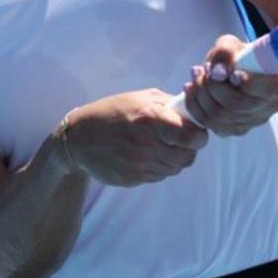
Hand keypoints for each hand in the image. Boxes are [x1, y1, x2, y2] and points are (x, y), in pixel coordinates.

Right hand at [63, 89, 208, 185]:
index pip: (192, 136)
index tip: (195, 131)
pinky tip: (147, 154)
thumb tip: (195, 109)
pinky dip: (160, 167)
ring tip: (161, 145)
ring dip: (174, 158)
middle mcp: (146, 143)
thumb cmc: (112, 112)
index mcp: (150, 118)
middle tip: (180, 139)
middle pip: (188, 155)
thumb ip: (170, 104)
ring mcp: (138, 164)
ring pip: (175, 168)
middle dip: (189, 147)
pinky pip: (159, 176)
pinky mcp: (132, 179)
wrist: (78, 139)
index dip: (199, 135)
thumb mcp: (140, 98)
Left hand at [182, 34, 277, 136]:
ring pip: (219, 116)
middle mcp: (269, 107)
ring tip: (196, 75)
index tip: (233, 73)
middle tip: (204, 69)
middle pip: (237, 104)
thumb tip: (217, 72)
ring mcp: (252, 122)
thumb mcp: (235, 45)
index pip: (270, 89)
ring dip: (201, 93)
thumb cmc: (242, 57)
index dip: (250, 83)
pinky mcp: (234, 130)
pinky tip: (192, 88)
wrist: (245, 73)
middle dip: (213, 86)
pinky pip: (209, 123)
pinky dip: (195, 104)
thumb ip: (226, 53)